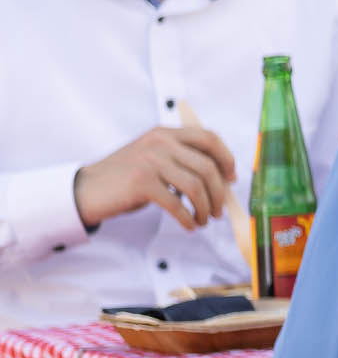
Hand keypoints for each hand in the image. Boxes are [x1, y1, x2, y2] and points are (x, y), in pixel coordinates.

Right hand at [73, 127, 236, 230]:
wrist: (87, 189)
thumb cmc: (126, 178)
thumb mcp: (154, 158)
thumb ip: (183, 160)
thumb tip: (223, 179)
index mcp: (165, 133)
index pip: (209, 138)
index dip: (226, 159)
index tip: (231, 179)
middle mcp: (159, 142)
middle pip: (207, 167)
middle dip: (219, 193)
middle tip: (219, 210)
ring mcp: (150, 161)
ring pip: (196, 187)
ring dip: (206, 208)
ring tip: (204, 219)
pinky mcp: (142, 183)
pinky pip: (177, 204)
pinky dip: (188, 218)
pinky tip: (189, 224)